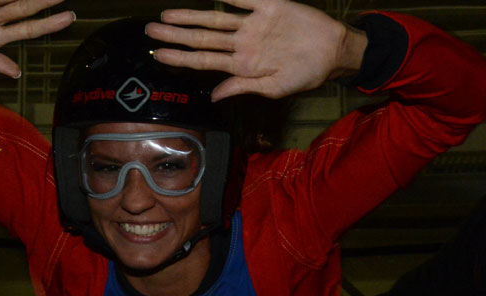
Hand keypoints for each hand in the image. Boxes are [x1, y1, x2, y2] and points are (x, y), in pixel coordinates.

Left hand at [146, 0, 367, 100]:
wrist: (335, 51)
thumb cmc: (306, 74)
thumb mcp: (275, 88)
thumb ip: (243, 87)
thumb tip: (214, 96)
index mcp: (242, 64)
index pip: (204, 60)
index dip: (180, 57)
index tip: (157, 55)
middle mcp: (243, 42)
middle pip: (203, 37)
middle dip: (176, 35)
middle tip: (150, 30)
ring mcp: (254, 23)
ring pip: (216, 18)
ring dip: (192, 16)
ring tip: (167, 15)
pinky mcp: (271, 5)